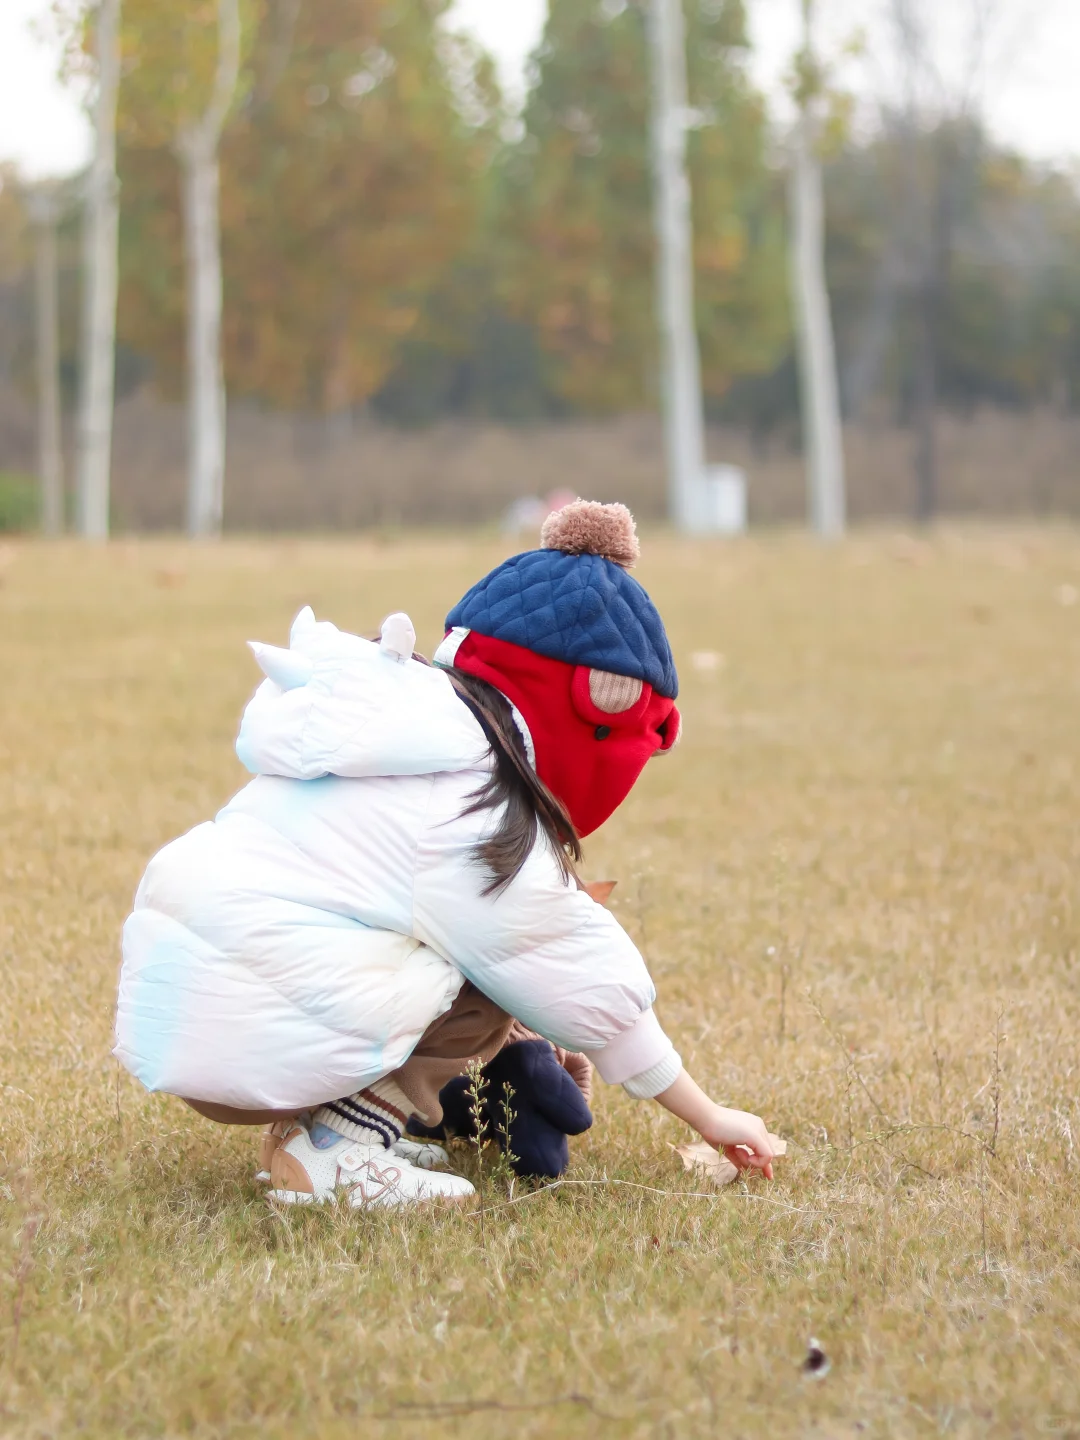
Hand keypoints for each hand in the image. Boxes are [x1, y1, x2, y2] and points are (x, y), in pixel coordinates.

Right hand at [654, 1071, 775, 1179]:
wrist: (705, 1118)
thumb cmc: (713, 1131)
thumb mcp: (729, 1148)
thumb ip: (739, 1159)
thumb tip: (747, 1172)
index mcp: (753, 1126)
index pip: (765, 1148)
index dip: (762, 1162)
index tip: (761, 1174)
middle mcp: (759, 1126)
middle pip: (768, 1153)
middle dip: (757, 1163)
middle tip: (738, 1157)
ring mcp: (758, 1129)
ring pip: (768, 1156)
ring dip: (752, 1162)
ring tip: (736, 1151)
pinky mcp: (755, 1135)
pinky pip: (766, 1156)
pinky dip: (756, 1162)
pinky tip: (739, 1153)